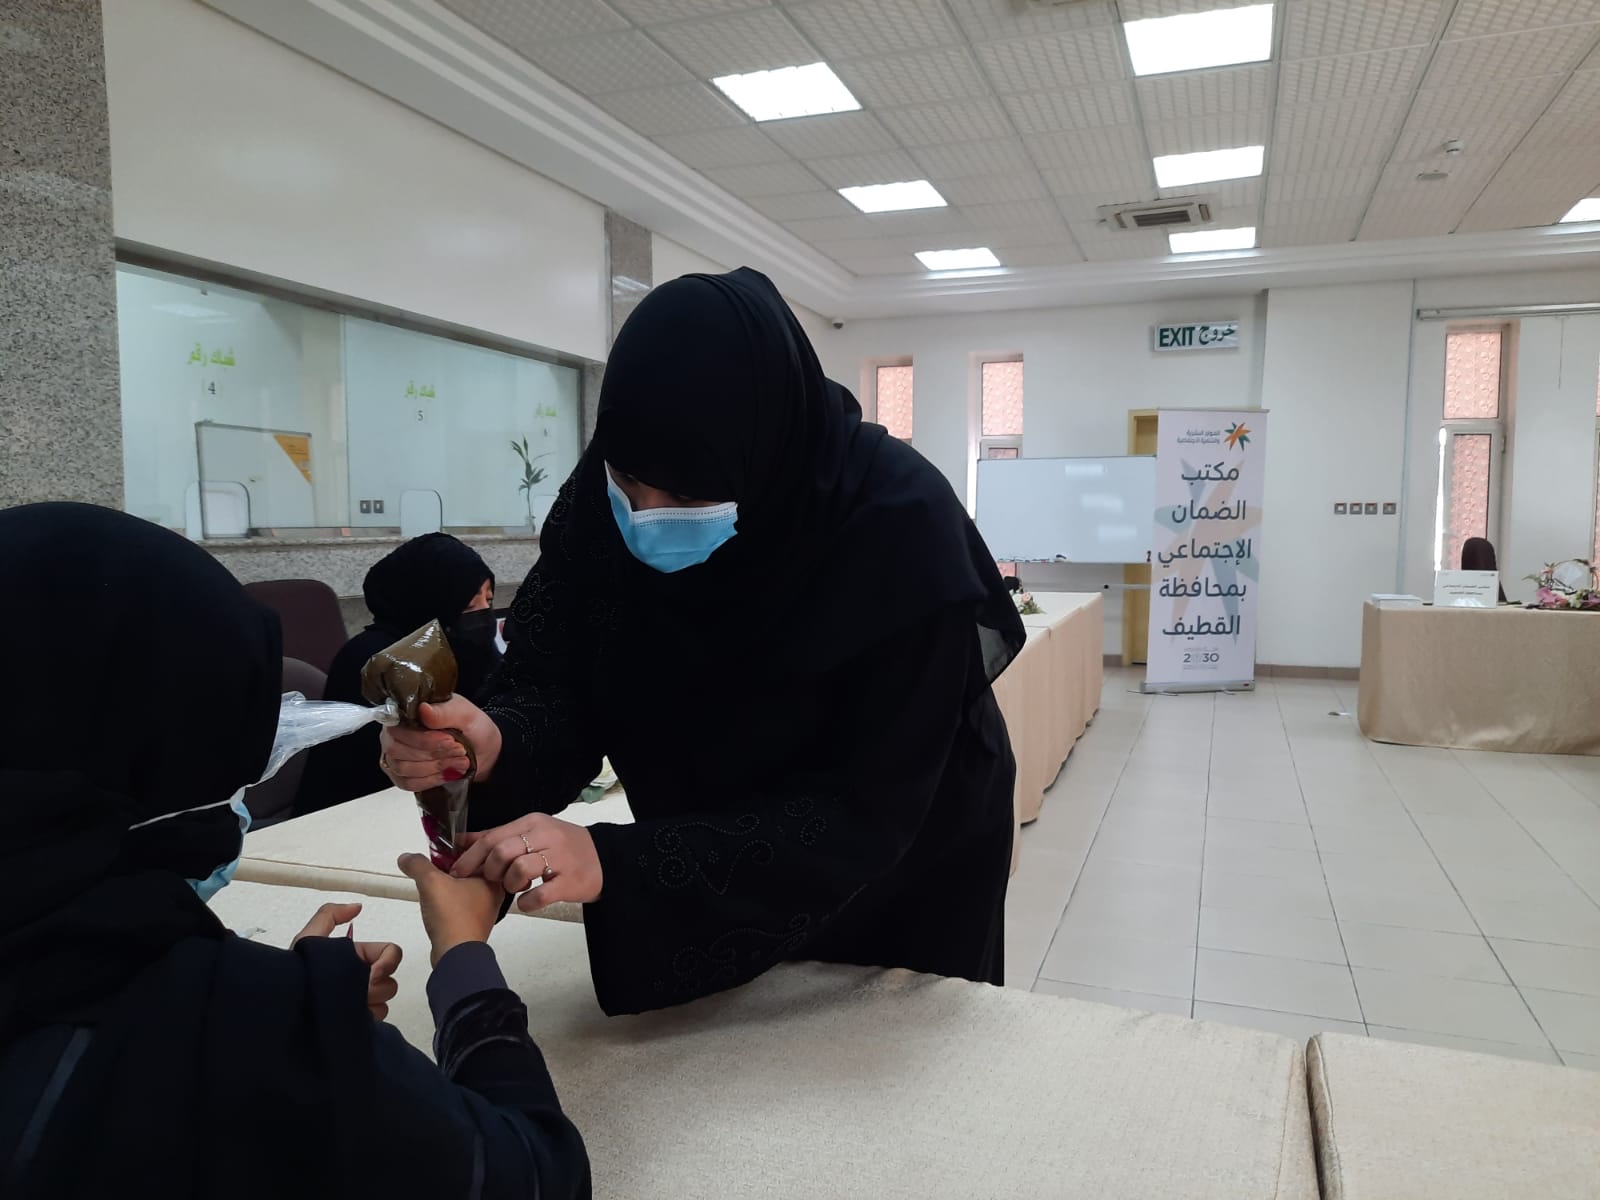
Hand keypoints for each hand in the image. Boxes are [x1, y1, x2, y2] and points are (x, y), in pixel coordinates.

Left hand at [292, 901, 402, 1020]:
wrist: (283, 1009)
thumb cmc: (293, 974)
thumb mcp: (307, 940)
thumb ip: (328, 915)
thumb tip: (357, 907)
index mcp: (356, 957)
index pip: (390, 952)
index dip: (387, 963)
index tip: (371, 974)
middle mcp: (363, 978)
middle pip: (391, 979)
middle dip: (376, 986)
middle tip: (355, 992)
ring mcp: (362, 1001)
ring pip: (386, 1000)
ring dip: (371, 1002)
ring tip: (346, 1006)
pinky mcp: (359, 1021)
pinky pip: (378, 1018)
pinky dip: (367, 1018)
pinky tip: (348, 1017)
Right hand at [379, 696, 502, 791]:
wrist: (483, 750)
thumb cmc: (472, 728)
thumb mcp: (465, 715)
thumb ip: (444, 712)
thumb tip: (423, 709)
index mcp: (407, 712)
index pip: (399, 729)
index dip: (424, 739)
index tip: (450, 740)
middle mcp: (395, 733)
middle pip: (397, 751)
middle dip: (433, 754)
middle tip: (459, 751)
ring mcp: (395, 756)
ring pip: (403, 768)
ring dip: (435, 767)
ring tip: (459, 761)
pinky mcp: (402, 775)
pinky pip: (407, 783)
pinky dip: (430, 780)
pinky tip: (448, 773)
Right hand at [398, 852, 503, 966]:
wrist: (455, 954)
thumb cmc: (453, 917)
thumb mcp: (431, 881)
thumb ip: (418, 865)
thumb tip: (407, 858)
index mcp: (493, 878)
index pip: (483, 850)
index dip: (464, 843)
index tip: (447, 842)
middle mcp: (493, 893)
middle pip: (474, 867)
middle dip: (455, 862)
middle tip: (437, 858)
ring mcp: (484, 908)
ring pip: (467, 885)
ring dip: (450, 880)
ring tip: (433, 877)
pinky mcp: (472, 922)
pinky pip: (461, 901)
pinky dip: (449, 897)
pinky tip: (436, 899)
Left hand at [451, 814, 603, 914]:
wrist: (605, 859)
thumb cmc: (562, 848)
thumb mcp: (531, 834)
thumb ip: (497, 837)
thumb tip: (460, 840)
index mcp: (533, 823)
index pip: (493, 837)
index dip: (471, 857)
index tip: (457, 872)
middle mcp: (546, 837)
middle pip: (503, 851)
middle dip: (490, 871)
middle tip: (493, 880)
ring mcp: (560, 859)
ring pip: (520, 869)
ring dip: (510, 884)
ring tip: (516, 888)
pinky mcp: (570, 882)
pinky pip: (540, 894)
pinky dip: (527, 902)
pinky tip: (526, 902)